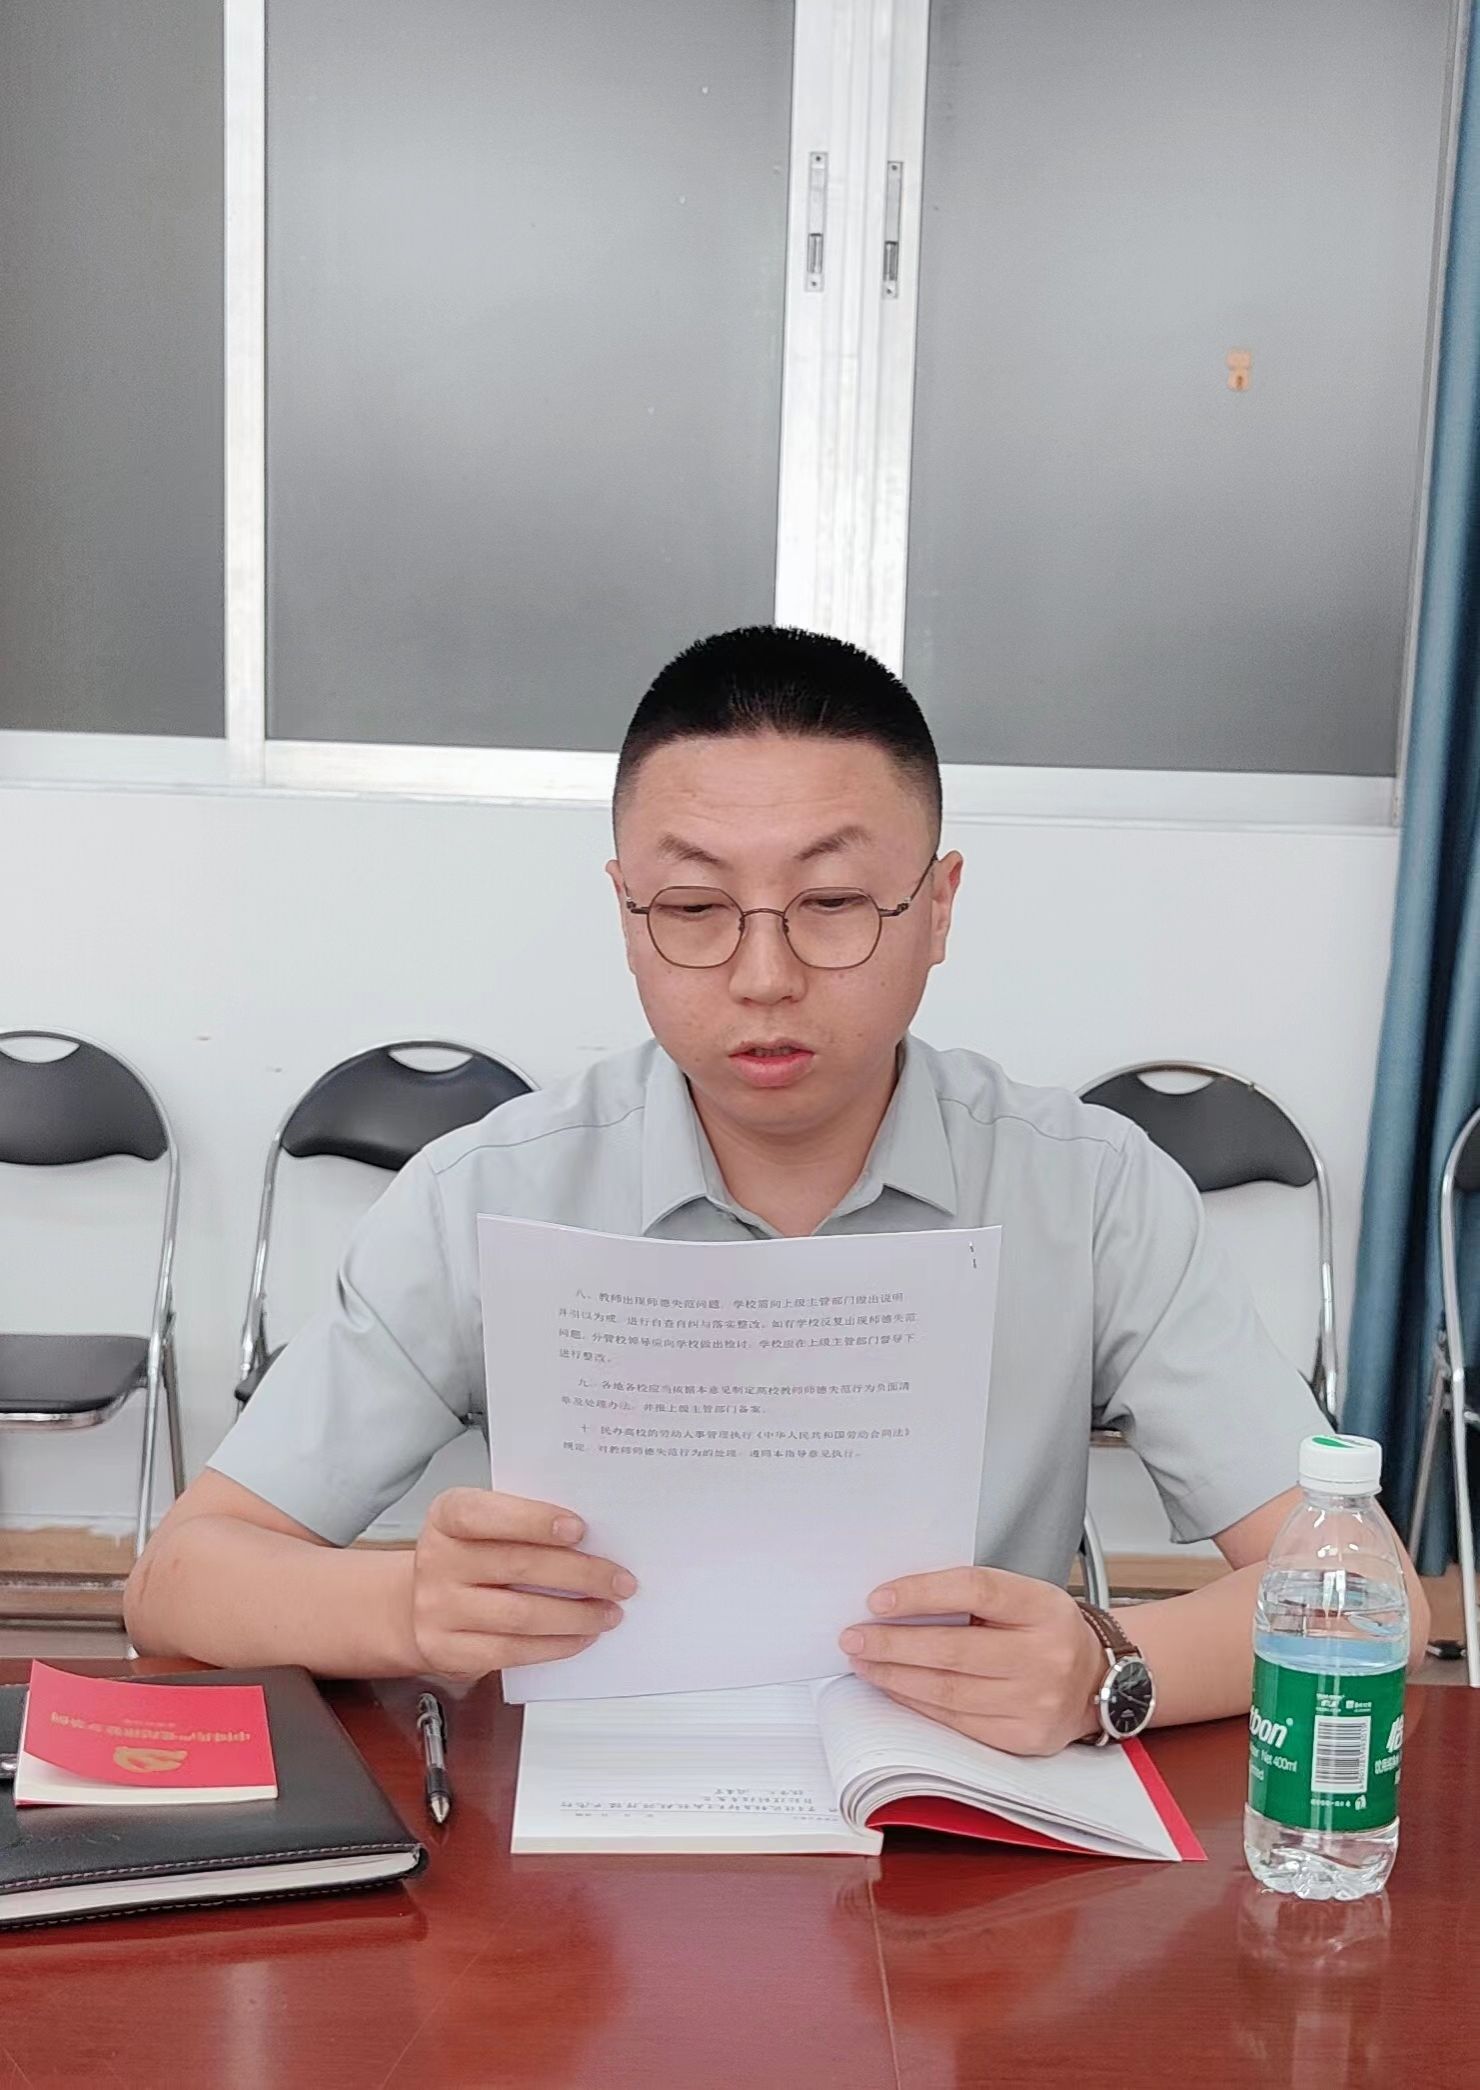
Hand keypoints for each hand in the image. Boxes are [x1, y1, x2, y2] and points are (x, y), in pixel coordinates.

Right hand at [410, 1488, 634, 1681]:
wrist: (419, 1605)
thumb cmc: (469, 1557)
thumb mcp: (484, 1527)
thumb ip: (525, 1525)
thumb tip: (594, 1537)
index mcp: (447, 1517)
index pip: (483, 1513)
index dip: (532, 1520)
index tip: (579, 1528)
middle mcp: (438, 1560)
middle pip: (517, 1566)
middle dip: (580, 1574)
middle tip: (619, 1580)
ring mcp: (438, 1609)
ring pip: (520, 1615)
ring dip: (575, 1615)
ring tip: (609, 1611)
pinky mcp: (448, 1650)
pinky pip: (511, 1651)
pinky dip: (555, 1645)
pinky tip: (580, 1636)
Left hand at [838, 1566, 1105, 1756]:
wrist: (1102, 1681)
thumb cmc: (1048, 1630)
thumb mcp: (1025, 1597)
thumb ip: (973, 1595)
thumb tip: (897, 1601)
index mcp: (1043, 1607)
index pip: (975, 1590)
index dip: (922, 1593)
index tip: (879, 1598)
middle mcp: (1044, 1656)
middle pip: (954, 1650)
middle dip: (893, 1644)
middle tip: (853, 1636)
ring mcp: (1035, 1703)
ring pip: (949, 1692)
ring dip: (895, 1676)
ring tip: (863, 1662)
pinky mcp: (1023, 1739)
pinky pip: (957, 1722)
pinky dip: (917, 1703)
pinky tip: (894, 1687)